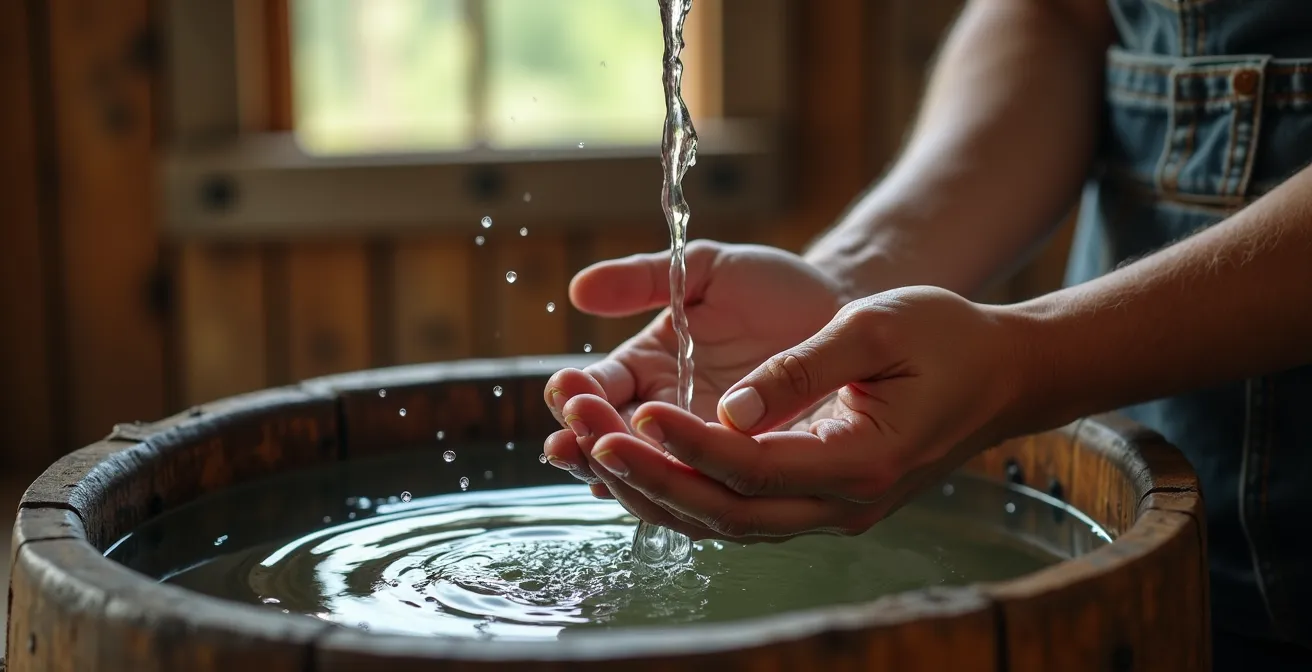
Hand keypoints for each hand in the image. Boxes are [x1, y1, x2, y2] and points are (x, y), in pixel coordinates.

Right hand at [542, 241, 845, 499]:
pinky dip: (673, 498)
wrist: (841, 313)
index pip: (599, 389)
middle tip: (575, 434)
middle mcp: (665, 413)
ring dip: (621, 473)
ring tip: (603, 464)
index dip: (579, 393)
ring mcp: (700, 446)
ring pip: (649, 475)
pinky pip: (701, 496)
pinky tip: (655, 496)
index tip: (567, 389)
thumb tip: (580, 290)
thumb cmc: (773, 287)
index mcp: (647, 366)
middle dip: (588, 438)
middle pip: (611, 441)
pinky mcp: (739, 471)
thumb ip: (644, 278)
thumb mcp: (706, 270)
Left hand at [564, 286, 1026, 539]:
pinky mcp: (815, 499)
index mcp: (862, 462)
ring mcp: (828, 510)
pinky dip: (683, 491)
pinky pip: (737, 511)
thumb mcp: (877, 329)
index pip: (755, 467)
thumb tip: (732, 407)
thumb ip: (804, 368)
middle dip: (652, 477)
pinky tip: (639, 463)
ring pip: (725, 523)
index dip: (689, 442)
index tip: (636, 406)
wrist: (997, 374)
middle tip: (588, 439)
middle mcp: (841, 504)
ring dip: (656, 489)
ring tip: (593, 450)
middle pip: (727, 512)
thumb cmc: (943, 339)